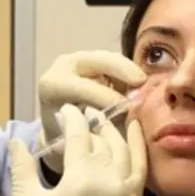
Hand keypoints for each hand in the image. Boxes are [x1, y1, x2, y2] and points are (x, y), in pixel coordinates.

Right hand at [8, 104, 147, 195]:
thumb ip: (22, 169)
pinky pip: (141, 167)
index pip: (78, 134)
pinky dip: (138, 146)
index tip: (64, 111)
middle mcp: (110, 179)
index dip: (71, 117)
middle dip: (91, 121)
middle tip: (82, 112)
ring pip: (124, 148)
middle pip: (102, 138)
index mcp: (80, 177)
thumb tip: (17, 140)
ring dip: (115, 130)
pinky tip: (133, 134)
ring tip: (105, 119)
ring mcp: (127, 192)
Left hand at [38, 51, 146, 173]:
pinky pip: (113, 61)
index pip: (83, 87)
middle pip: (97, 61)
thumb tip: (121, 118)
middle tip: (142, 82)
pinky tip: (136, 87)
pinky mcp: (91, 58)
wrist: (57, 127)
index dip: (107, 96)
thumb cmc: (66, 136)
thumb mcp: (76, 135)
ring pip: (109, 58)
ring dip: (128, 71)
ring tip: (142, 87)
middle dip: (123, 70)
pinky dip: (127, 72)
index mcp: (52, 85)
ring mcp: (76, 58)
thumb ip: (94, 126)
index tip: (127, 108)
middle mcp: (62, 66)